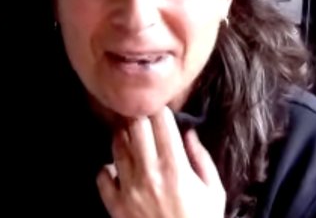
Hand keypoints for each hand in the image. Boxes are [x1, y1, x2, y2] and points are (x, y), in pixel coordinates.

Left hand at [96, 107, 225, 217]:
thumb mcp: (214, 192)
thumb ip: (201, 159)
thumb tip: (189, 133)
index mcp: (176, 168)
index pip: (160, 122)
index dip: (159, 110)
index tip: (159, 110)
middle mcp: (149, 174)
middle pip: (134, 127)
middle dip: (138, 117)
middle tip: (141, 116)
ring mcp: (129, 190)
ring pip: (116, 146)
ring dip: (122, 136)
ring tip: (129, 137)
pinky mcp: (115, 206)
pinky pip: (101, 176)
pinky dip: (106, 167)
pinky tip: (117, 168)